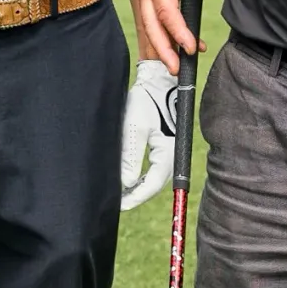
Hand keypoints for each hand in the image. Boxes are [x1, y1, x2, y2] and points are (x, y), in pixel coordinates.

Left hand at [119, 59, 178, 210]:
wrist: (158, 82)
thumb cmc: (148, 100)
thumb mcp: (135, 127)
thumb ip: (131, 156)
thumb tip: (125, 183)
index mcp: (168, 155)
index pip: (150, 186)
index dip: (134, 198)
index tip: (118, 205)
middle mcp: (171, 157)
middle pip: (152, 186)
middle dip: (134, 195)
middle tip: (115, 202)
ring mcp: (168, 153)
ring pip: (152, 179)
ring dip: (137, 187)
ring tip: (118, 194)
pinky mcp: (163, 147)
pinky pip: (152, 169)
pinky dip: (140, 177)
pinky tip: (127, 179)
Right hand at [138, 0, 216, 73]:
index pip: (165, 10)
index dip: (178, 31)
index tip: (192, 48)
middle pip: (150, 23)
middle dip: (162, 48)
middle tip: (176, 69)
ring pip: (150, 26)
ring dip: (163, 47)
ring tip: (178, 66)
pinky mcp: (151, 0)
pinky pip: (157, 22)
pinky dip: (168, 37)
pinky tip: (188, 46)